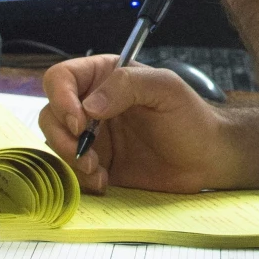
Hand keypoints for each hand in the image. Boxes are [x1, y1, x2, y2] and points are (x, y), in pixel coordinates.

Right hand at [40, 55, 248, 194]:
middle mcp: (92, 105)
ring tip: (99, 171)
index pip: (61, 78)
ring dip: (71, 161)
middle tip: (88, 156)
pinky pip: (72, 171)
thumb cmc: (191, 118)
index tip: (79, 121)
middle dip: (62, 137)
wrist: (207, 160)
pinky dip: (81, 179)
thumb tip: (89, 105)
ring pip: (56, 144)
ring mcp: (93, 137)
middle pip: (50, 114)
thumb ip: (127, 85)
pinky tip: (105, 181)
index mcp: (105, 77)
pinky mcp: (97, 165)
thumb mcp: (165, 89)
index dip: (61, 98)